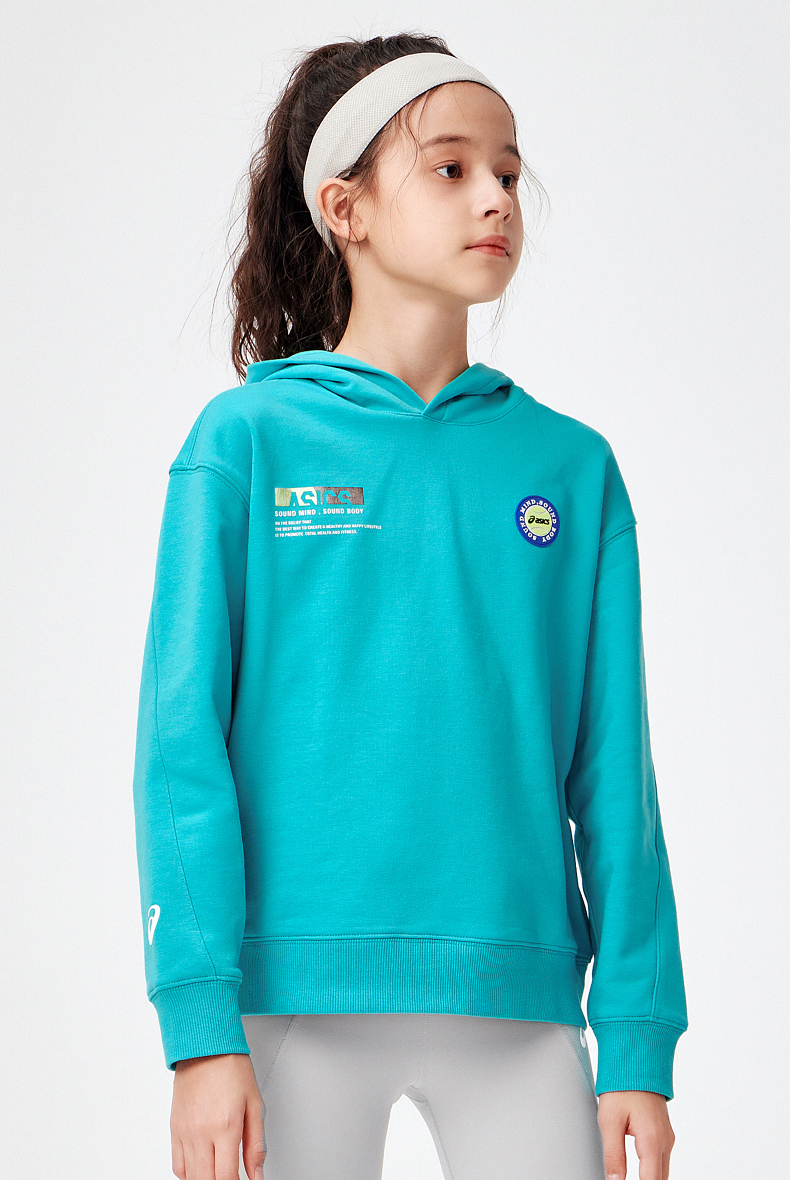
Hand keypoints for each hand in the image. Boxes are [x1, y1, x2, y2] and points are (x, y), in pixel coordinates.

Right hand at [171, 1053, 265, 1179]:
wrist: (205, 1046)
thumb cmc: (231, 1068)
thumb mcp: (255, 1104)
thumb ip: (257, 1144)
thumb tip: (257, 1173)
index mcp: (225, 1126)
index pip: (226, 1177)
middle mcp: (201, 1132)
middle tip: (232, 1174)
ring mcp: (185, 1132)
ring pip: (191, 1177)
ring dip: (206, 1178)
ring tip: (219, 1170)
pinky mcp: (174, 1129)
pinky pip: (178, 1166)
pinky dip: (190, 1174)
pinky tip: (203, 1167)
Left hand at [597, 1089, 675, 1179]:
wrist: (637, 1062)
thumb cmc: (623, 1086)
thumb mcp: (609, 1120)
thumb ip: (613, 1154)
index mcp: (652, 1139)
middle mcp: (665, 1140)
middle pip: (660, 1179)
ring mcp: (667, 1137)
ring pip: (662, 1171)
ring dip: (650, 1178)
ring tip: (630, 1178)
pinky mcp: (664, 1133)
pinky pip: (662, 1159)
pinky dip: (652, 1170)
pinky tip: (641, 1172)